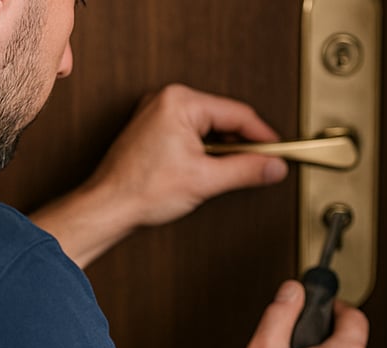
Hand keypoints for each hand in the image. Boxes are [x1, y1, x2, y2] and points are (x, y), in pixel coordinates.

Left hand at [87, 83, 288, 226]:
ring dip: (222, 150)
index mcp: (179, 102)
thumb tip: (273, 166)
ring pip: (207, 128)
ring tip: (223, 173)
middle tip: (257, 167)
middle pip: (223, 118)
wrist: (108, 208)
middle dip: (241, 144)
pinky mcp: (152, 129)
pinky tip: (204, 171)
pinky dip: (204, 151)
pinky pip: (190, 133)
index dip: (262, 137)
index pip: (238, 114)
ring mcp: (157, 113)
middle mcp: (166, 100)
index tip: (278, 152)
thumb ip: (246, 170)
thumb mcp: (206, 180)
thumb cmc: (140, 190)